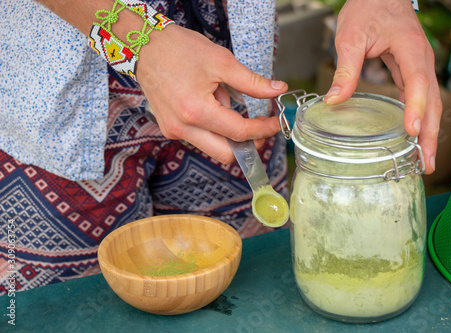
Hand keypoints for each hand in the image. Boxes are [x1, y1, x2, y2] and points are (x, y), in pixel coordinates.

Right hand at [137, 25, 287, 163]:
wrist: (145, 46)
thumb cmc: (180, 49)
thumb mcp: (222, 61)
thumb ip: (252, 82)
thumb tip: (279, 90)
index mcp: (196, 111)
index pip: (239, 132)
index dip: (263, 130)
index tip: (276, 122)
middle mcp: (182, 128)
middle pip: (226, 154)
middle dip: (249, 144)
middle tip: (262, 128)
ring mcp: (173, 131)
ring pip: (213, 149)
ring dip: (230, 136)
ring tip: (228, 104)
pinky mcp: (169, 129)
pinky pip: (200, 139)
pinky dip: (214, 129)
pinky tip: (212, 105)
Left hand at [325, 0, 441, 173]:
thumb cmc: (368, 9)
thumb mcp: (351, 37)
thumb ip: (345, 69)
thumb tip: (333, 101)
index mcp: (410, 48)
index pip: (418, 81)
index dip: (416, 107)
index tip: (412, 131)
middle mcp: (421, 60)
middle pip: (433, 100)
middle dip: (430, 133)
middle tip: (426, 163)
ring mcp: (419, 66)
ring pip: (430, 102)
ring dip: (428, 131)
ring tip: (423, 160)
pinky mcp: (412, 71)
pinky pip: (421, 98)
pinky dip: (420, 119)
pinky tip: (412, 136)